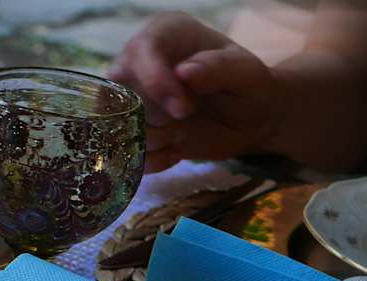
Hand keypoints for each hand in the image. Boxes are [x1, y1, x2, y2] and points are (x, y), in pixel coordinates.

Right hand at [109, 12, 282, 172]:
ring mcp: (133, 99)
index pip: (141, 50)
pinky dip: (151, 159)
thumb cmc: (247, 87)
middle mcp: (140, 63)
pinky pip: (125, 150)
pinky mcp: (136, 129)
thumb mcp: (246, 73)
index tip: (183, 109)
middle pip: (116, 89)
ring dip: (153, 138)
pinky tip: (176, 152)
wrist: (249, 120)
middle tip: (181, 124)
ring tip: (182, 135)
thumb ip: (220, 67)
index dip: (155, 81)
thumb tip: (184, 72)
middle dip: (148, 116)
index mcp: (165, 34)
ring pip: (118, 123)